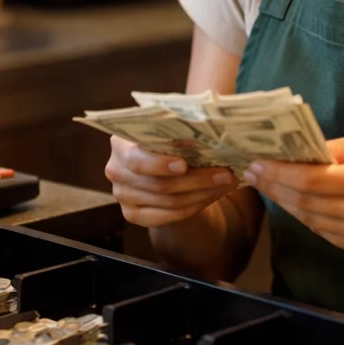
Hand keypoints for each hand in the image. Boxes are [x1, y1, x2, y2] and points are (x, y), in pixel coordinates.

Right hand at [104, 136, 237, 227]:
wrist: (159, 166)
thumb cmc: (169, 140)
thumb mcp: (172, 130)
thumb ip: (184, 129)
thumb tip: (217, 128)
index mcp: (121, 143)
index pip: (137, 159)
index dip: (160, 164)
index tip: (185, 164)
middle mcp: (116, 170)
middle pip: (158, 184)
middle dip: (197, 180)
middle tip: (226, 174)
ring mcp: (122, 195)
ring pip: (169, 202)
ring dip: (202, 193)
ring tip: (227, 183)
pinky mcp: (133, 215)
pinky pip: (169, 216)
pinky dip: (195, 206)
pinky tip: (213, 195)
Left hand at [243, 132, 343, 256]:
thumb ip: (337, 149)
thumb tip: (299, 151)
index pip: (312, 182)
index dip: (279, 174)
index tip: (256, 163)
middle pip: (306, 204)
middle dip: (275, 187)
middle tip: (253, 172)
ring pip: (312, 221)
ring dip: (286, 203)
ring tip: (268, 185)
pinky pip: (325, 232)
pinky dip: (306, 217)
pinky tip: (294, 201)